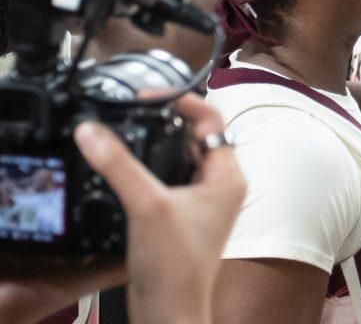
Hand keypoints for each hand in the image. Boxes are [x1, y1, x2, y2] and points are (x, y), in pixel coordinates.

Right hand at [0, 94, 245, 323]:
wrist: (169, 313)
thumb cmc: (176, 268)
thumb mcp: (146, 205)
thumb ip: (119, 165)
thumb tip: (93, 131)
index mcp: (229, 176)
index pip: (212, 119)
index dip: (182, 102)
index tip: (150, 95)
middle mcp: (221, 186)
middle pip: (196, 136)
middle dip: (166, 122)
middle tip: (134, 112)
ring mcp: (204, 202)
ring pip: (181, 158)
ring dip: (157, 145)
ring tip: (128, 134)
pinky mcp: (184, 218)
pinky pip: (169, 179)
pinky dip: (151, 168)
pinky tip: (128, 170)